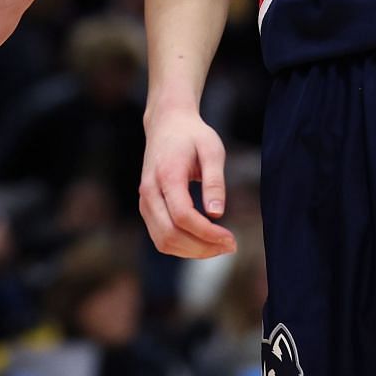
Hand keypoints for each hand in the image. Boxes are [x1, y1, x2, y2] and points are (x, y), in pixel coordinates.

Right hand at [138, 102, 236, 257]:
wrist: (166, 124)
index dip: (207, 233)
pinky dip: (182, 246)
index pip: (183, 216)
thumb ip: (214, 181)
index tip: (231, 238)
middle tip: (230, 245)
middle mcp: (150, 191)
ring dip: (192, 252)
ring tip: (219, 246)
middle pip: (170, 234)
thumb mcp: (212, 149)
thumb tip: (217, 214)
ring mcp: (144, 201)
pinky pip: (161, 237)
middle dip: (202, 248)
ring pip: (163, 241)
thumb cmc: (192, 135)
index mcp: (167, 175)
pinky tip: (204, 241)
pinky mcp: (147, 208)